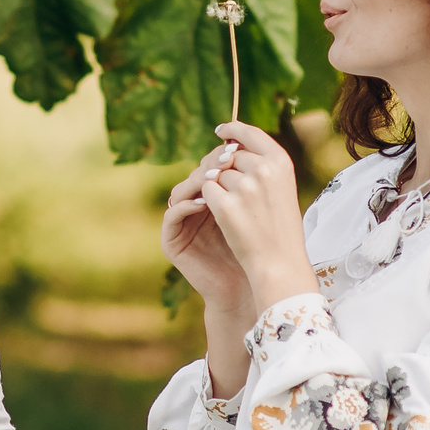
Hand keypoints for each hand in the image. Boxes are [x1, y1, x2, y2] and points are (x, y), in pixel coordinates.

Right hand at [161, 139, 253, 314]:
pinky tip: (204, 202)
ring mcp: (182, 223)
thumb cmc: (257, 248)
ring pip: (181, 190)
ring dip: (198, 181)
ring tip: (217, 177)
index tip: (237, 147)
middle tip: (226, 159)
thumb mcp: (257, 208)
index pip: (211, 165)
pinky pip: (172, 214)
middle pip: (195, 174)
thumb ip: (252, 181)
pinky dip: (186, 205)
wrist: (249, 286)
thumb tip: (256, 143)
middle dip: (210, 164)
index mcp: (214, 196)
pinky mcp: (172, 240)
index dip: (221, 154)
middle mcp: (195, 206)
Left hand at [196, 122, 314, 310]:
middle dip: (224, 168)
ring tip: (235, 209)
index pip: (250, 133)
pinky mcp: (224, 205)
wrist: (279, 263)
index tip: (221, 131)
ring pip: (215, 174)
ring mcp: (243, 187)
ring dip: (217, 188)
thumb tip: (229, 145)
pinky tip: (222, 216)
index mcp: (281, 162)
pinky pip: (206, 191)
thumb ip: (261, 165)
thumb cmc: (280, 227)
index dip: (233, 129)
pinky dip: (208, 201)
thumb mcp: (280, 188)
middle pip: (229, 155)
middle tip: (230, 189)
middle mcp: (263, 170)